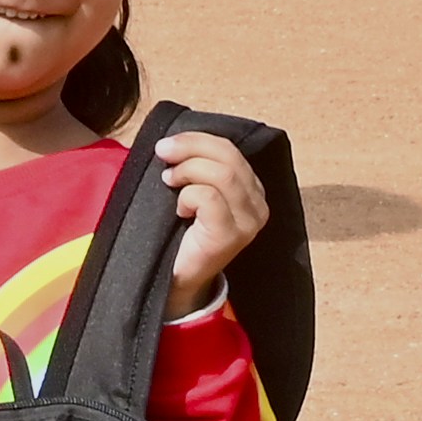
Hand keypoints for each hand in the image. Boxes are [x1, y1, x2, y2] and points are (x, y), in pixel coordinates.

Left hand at [157, 128, 267, 312]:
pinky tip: (180, 209)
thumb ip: (198, 166)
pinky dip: (188, 196)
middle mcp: (258, 205)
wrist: (177, 280)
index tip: (168, 144)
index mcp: (252, 189)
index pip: (230, 149)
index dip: (197, 140)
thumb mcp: (194, 192)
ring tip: (169, 181)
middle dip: (190, 148)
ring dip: (188, 171)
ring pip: (222, 174)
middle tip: (163, 154)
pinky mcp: (231, 236)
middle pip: (228, 157)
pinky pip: (210, 198)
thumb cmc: (182, 234)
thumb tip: (174, 140)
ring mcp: (249, 222)